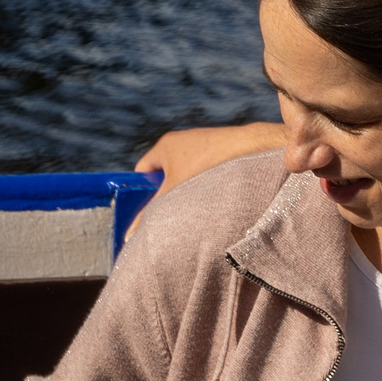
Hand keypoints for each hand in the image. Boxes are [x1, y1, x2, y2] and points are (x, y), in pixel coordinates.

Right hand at [128, 122, 284, 234]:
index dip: (141, 191)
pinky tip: (214, 202)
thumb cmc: (207, 167)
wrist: (251, 148)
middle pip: (165, 174)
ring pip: (186, 175)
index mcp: (165, 146)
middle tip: (170, 215)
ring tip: (194, 210)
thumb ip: (150, 214)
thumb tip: (130, 238)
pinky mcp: (221, 152)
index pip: (143, 170)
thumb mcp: (174, 193)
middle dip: (167, 195)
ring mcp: (203, 146)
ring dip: (188, 192)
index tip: (145, 211)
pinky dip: (206, 186)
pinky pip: (205, 173)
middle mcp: (183, 142)